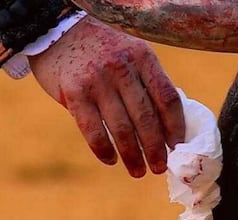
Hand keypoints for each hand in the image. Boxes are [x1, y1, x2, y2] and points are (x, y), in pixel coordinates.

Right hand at [29, 16, 184, 177]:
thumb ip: (146, 82)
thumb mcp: (130, 53)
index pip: (167, 98)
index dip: (176, 127)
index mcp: (143, 57)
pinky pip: (93, 130)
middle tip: (159, 168)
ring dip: (132, 156)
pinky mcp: (75, 93)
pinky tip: (110, 160)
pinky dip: (104, 150)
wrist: (59, 30)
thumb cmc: (102, 49)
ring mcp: (98, 81)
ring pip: (122, 129)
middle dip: (156, 149)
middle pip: (147, 118)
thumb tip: (165, 123)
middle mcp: (122, 68)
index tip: (177, 147)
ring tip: (138, 171)